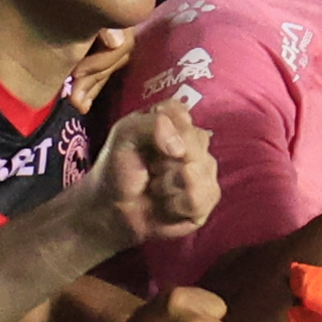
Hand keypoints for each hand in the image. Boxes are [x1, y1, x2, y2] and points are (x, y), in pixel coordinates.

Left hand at [77, 97, 220, 243]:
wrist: (114, 208)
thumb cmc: (118, 169)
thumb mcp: (125, 135)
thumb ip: (153, 125)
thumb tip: (180, 149)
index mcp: (174, 121)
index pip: (181, 113)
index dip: (163, 130)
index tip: (145, 143)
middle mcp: (194, 142)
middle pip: (195, 141)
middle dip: (165, 160)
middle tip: (151, 169)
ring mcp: (204, 168)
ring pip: (197, 171)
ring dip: (168, 183)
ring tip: (156, 187)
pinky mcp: (208, 196)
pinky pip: (200, 197)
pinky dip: (176, 204)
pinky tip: (167, 204)